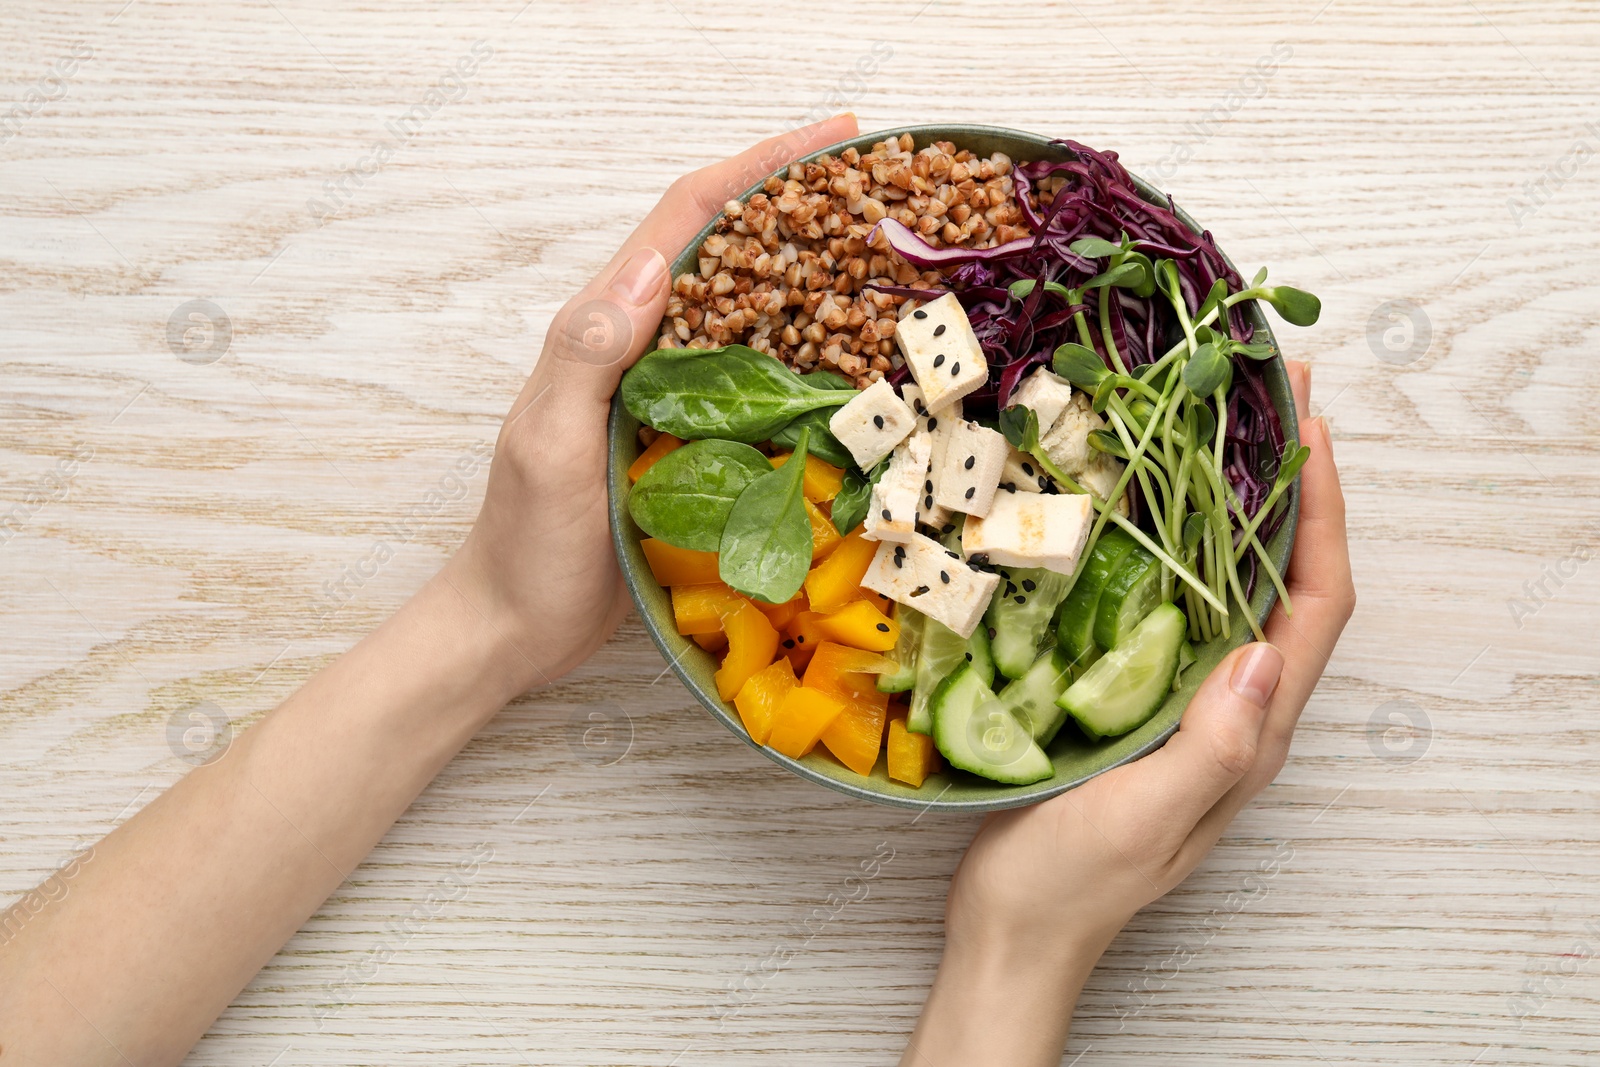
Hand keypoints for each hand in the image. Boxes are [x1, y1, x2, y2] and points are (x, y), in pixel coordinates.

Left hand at [442, 114, 860, 689]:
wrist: (519, 623)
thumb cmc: (528, 541)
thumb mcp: (549, 446)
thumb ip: (588, 355)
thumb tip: (659, 264)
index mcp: (603, 328)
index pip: (685, 221)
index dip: (757, 168)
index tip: (833, 137)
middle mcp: (641, 345)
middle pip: (723, 245)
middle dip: (794, 199)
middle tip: (879, 181)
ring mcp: (669, 390)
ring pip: (746, 305)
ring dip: (806, 266)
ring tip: (881, 247)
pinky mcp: (692, 436)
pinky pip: (754, 374)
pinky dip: (802, 348)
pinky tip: (850, 353)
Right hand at [904, 360, 1353, 1065]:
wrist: (1010, 937)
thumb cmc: (1067, 888)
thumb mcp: (1140, 819)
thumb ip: (1210, 747)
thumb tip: (1264, 652)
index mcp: (1249, 734)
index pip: (1313, 605)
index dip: (1323, 514)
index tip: (1308, 429)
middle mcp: (1232, 710)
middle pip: (1287, 580)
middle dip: (1294, 485)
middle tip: (1271, 394)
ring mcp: (1185, 704)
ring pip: (1234, 588)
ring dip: (1240, 505)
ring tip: (1220, 427)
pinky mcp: (1137, 701)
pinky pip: (1176, 608)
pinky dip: (1177, 546)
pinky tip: (1142, 510)